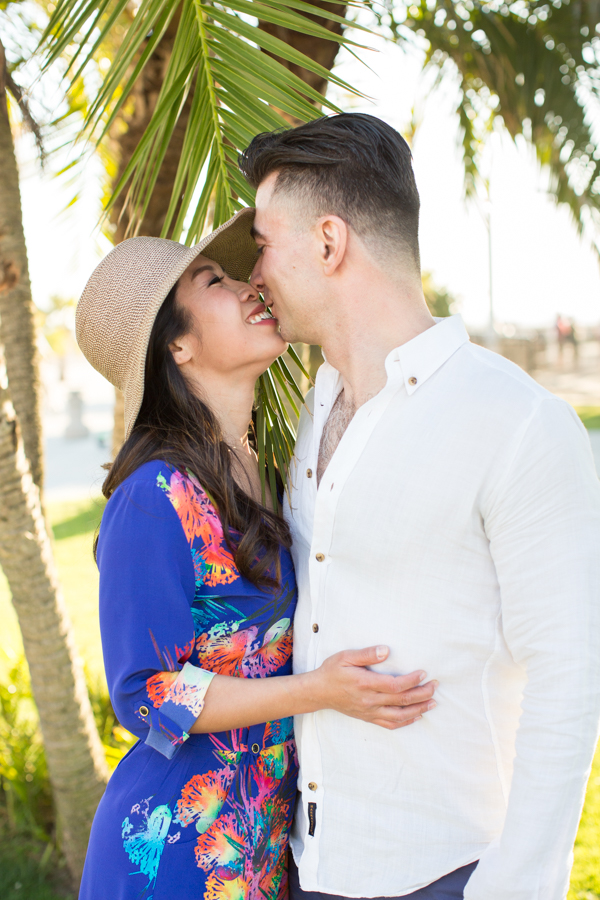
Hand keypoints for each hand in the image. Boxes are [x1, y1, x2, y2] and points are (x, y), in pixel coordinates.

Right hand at [309, 645, 436, 729]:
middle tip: (435, 685)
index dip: (412, 681)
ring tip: (432, 702)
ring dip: (418, 710)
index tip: (424, 673)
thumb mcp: (345, 657)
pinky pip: (390, 724)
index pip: (395, 686)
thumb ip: (367, 654)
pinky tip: (416, 716)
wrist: (319, 692)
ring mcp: (369, 712)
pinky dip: (405, 722)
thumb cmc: (332, 671)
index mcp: (364, 684)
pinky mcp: (368, 717)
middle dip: (422, 694)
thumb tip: (386, 650)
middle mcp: (369, 701)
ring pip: (399, 716)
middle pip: (401, 701)